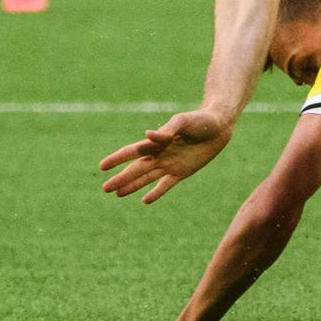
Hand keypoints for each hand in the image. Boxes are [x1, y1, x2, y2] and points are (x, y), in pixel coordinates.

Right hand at [98, 109, 234, 203]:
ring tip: (117, 194)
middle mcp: (160, 154)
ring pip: (146, 179)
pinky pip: (166, 185)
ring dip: (132, 186)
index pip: (132, 152)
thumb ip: (166, 131)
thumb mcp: (182, 121)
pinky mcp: (182, 172)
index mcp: (157, 141)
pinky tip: (145, 200)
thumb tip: (148, 135)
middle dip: (120, 178)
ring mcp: (170, 164)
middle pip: (136, 169)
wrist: (219, 127)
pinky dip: (156, 193)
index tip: (102, 166)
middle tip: (105, 188)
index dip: (117, 159)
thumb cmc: (199, 120)